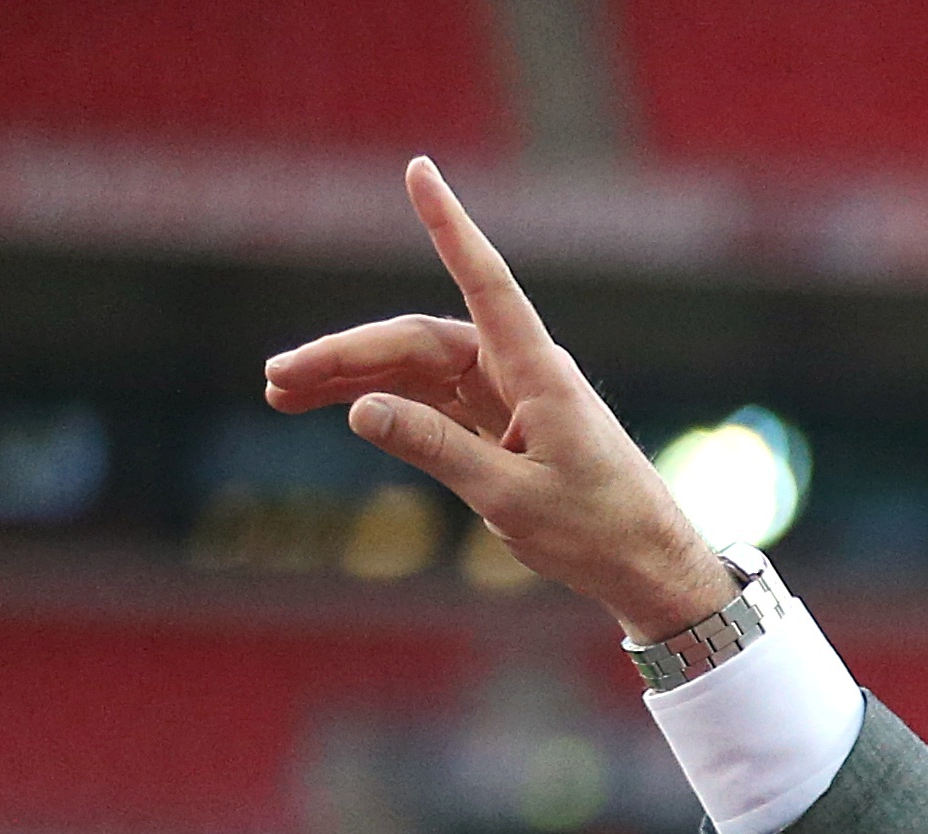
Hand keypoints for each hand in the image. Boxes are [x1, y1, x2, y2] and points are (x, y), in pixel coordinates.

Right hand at [260, 159, 733, 639]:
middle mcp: (522, 371)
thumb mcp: (510, 498)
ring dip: (353, 380)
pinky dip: (386, 405)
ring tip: (282, 393)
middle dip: (347, 355)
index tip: (420, 170)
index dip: (450, 226)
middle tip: (277, 378)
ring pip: (416, 371)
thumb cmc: (599, 533)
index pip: (485, 283)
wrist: (650, 569)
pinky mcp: (503, 424)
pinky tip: (337, 408)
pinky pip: (432, 401)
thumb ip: (435, 450)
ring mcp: (511, 396)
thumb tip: (357, 409)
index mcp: (538, 373)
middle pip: (418, 342)